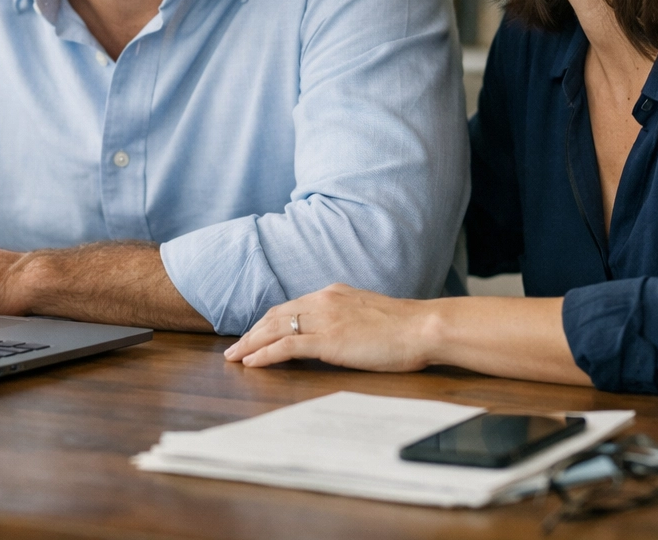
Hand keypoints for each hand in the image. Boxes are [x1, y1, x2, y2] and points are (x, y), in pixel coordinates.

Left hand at [222, 283, 437, 371]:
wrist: (423, 327)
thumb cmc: (405, 327)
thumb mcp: (369, 314)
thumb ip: (348, 318)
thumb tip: (339, 332)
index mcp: (333, 294)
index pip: (290, 307)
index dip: (268, 322)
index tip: (255, 334)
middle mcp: (323, 301)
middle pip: (276, 315)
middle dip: (252, 333)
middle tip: (234, 348)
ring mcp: (325, 320)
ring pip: (275, 328)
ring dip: (251, 344)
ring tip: (235, 357)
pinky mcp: (328, 340)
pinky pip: (286, 346)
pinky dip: (265, 354)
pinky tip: (252, 362)